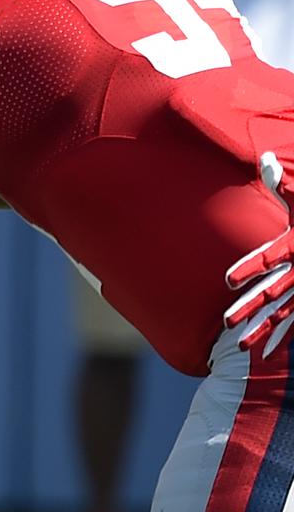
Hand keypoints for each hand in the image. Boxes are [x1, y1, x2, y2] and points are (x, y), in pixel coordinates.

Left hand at [226, 152, 293, 352]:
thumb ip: (281, 184)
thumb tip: (263, 158)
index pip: (272, 257)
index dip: (251, 267)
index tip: (228, 279)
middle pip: (276, 291)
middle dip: (253, 308)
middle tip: (226, 322)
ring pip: (286, 314)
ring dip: (264, 331)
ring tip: (238, 346)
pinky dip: (282, 337)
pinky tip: (265, 353)